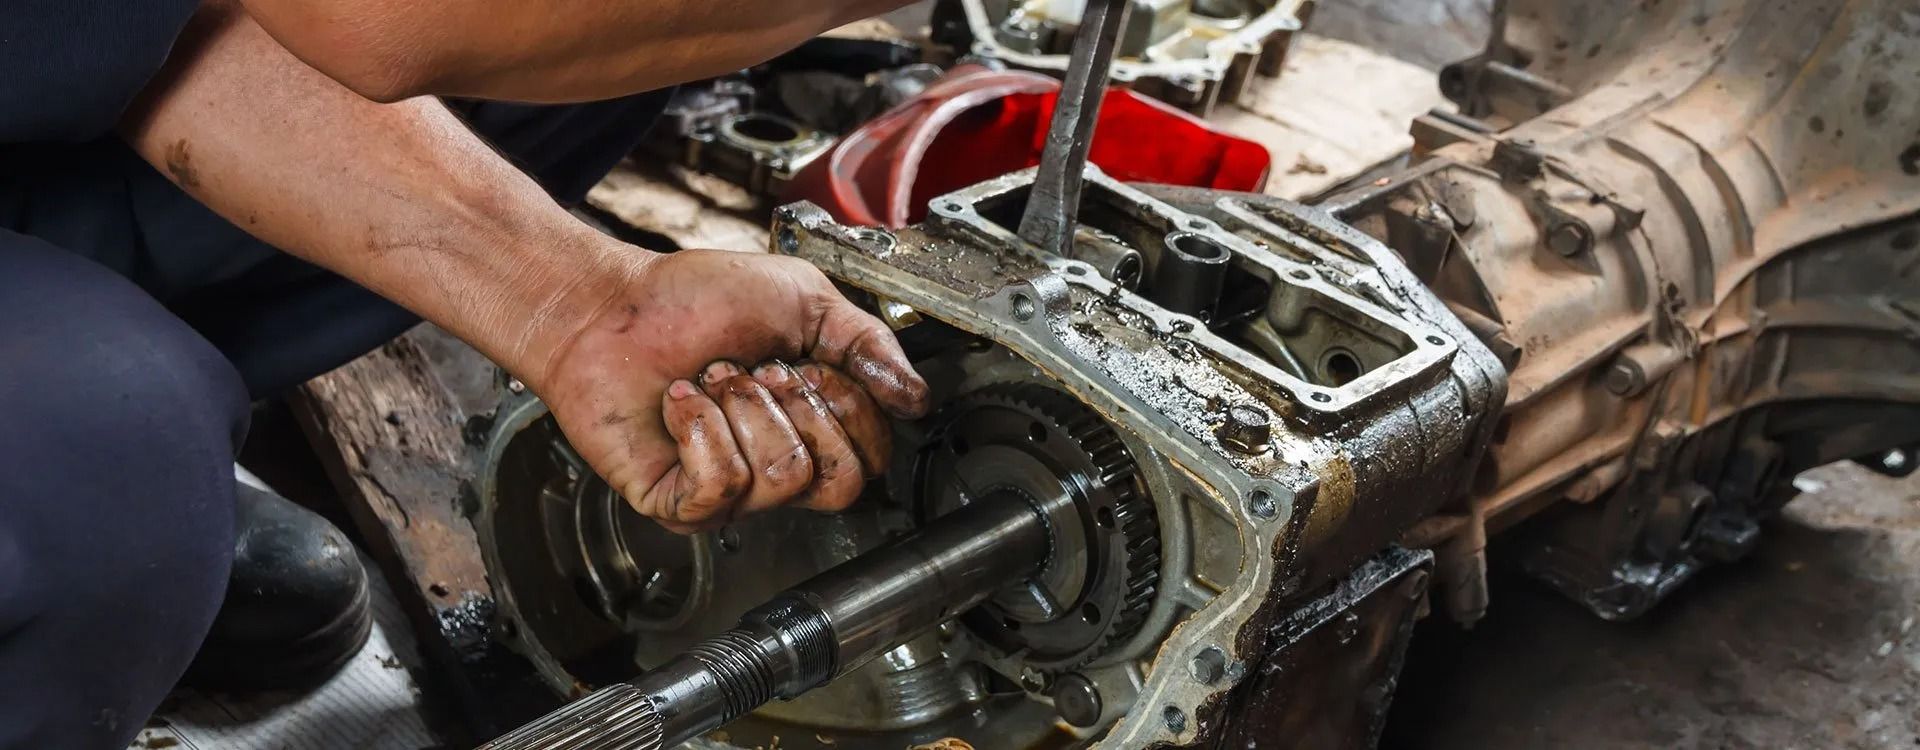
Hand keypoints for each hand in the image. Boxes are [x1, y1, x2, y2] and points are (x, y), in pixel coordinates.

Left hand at [529, 248, 928, 532]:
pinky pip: (721, 486)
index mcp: (815, 426)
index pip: (874, 458)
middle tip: (758, 371)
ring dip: (743, 410)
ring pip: (781, 479)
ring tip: (711, 379)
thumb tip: (915, 397)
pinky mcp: (679, 503)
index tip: (807, 362)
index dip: (849, 406)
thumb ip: (869, 343)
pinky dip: (700, 430)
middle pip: (840, 484)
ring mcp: (731, 492)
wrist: (612, 306)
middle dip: (801, 410)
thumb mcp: (805, 301)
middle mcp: (779, 466)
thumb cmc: (695, 301)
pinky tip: (681, 403)